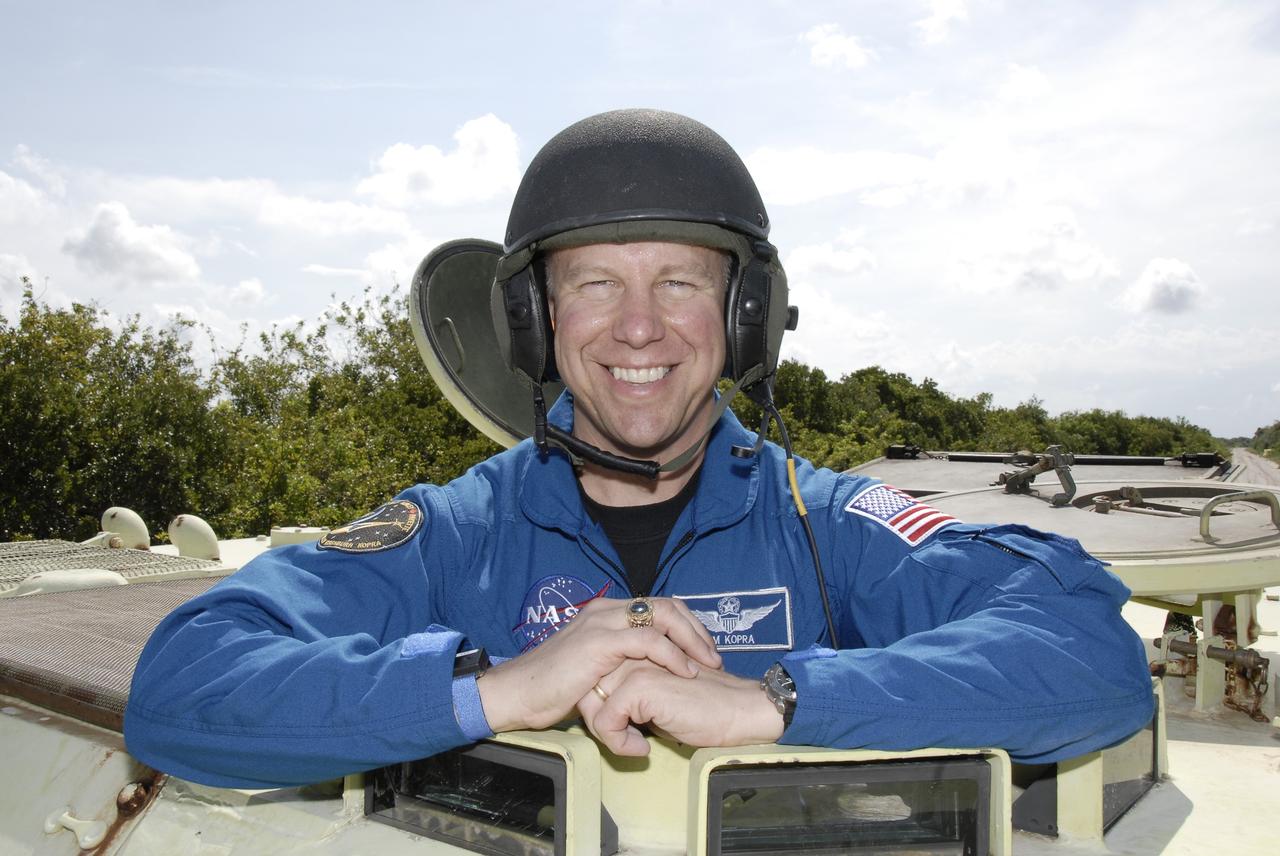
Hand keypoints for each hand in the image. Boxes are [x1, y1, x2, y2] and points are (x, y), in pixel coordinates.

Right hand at [477, 597, 721, 732]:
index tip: (703, 651)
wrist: (518, 693)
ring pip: (662, 615)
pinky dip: (672, 655)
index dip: (686, 625)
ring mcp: (602, 622)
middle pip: (666, 605)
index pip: (658, 606)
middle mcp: (606, 610)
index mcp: (606, 613)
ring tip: (707, 663)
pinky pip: (647, 641)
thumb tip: (645, 676)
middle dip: (696, 629)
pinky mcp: (599, 642)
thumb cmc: (552, 687)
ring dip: (691, 639)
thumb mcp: (593, 668)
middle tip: (713, 656)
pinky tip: (685, 672)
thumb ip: (619, 662)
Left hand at [579, 660, 784, 755]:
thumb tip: (608, 713)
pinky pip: (605, 721)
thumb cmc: (706, 708)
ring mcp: (634, 665)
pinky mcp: (639, 684)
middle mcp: (632, 651)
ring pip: (591, 703)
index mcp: (638, 649)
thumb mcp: (661, 697)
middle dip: (599, 721)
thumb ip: (635, 694)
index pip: (596, 677)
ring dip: (607, 733)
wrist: (738, 711)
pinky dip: (618, 743)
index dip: (602, 709)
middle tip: (629, 741)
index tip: (626, 732)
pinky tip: (643, 750)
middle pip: (588, 688)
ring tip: (635, 745)